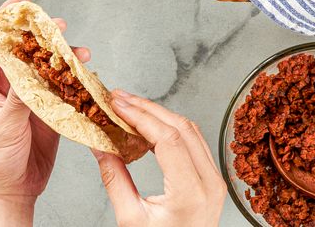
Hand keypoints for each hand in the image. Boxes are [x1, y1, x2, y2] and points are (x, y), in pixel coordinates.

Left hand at [0, 0, 89, 226]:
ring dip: (64, 55)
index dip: (8, 16)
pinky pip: (64, 86)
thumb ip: (18, 96)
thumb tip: (30, 70)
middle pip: (27, 47)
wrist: (8, 190)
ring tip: (78, 50)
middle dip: (42, 32)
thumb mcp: (2, 125)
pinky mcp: (49, 109)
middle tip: (56, 24)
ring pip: (49, 65)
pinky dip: (76, 77)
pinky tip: (85, 73)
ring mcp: (31, 95)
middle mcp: (9, 84)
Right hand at [93, 91, 226, 226]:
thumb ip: (114, 178)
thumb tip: (99, 144)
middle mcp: (210, 182)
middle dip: (147, 108)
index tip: (117, 104)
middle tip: (119, 98)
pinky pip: (194, 142)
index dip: (140, 115)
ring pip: (190, 130)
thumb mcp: (130, 219)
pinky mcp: (212, 179)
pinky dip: (170, 128)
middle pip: (181, 127)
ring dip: (159, 114)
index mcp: (192, 193)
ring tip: (130, 107)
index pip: (168, 138)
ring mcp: (215, 180)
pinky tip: (148, 126)